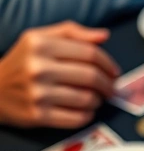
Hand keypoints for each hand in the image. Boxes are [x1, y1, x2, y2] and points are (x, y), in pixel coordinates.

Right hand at [0, 22, 119, 128]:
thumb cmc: (23, 62)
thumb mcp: (39, 38)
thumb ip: (72, 32)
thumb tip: (104, 36)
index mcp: (41, 45)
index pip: (90, 53)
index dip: (108, 63)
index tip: (114, 71)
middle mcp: (38, 68)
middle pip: (92, 76)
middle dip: (108, 84)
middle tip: (111, 88)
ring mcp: (38, 93)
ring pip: (88, 99)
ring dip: (98, 100)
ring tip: (95, 98)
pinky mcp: (38, 115)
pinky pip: (78, 118)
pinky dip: (87, 115)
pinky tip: (83, 110)